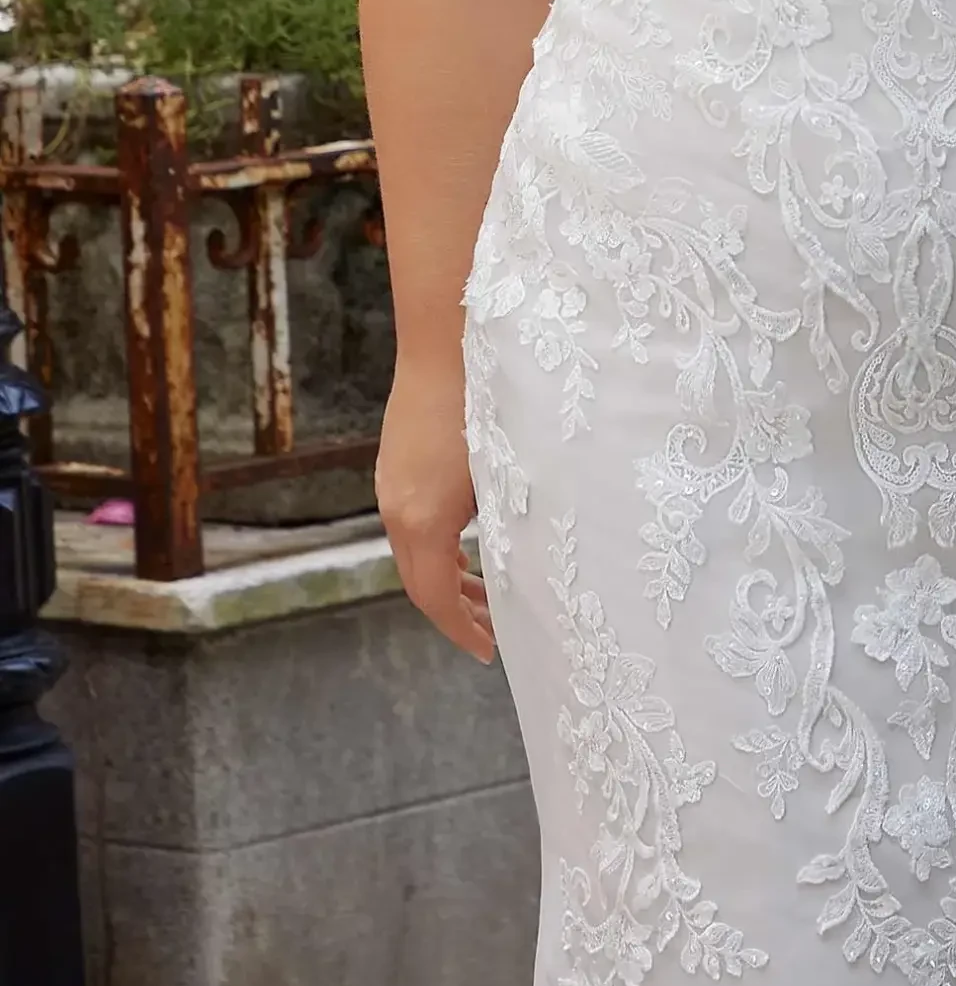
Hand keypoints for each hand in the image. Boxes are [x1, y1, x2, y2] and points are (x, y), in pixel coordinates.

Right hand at [376, 359, 496, 663]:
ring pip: (415, 549)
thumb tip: (532, 566)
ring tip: (492, 590)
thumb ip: (509, 524)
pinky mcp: (397, 459)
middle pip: (420, 579)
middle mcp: (396, 505)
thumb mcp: (508, 472)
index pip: (433, 597)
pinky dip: (441, 543)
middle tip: (497, 630)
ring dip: (451, 575)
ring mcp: (392, 480)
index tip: (490, 652)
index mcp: (422, 518)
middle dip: (459, 609)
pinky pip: (413, 520)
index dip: (462, 629)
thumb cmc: (490, 399)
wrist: (448, 333)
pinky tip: (475, 535)